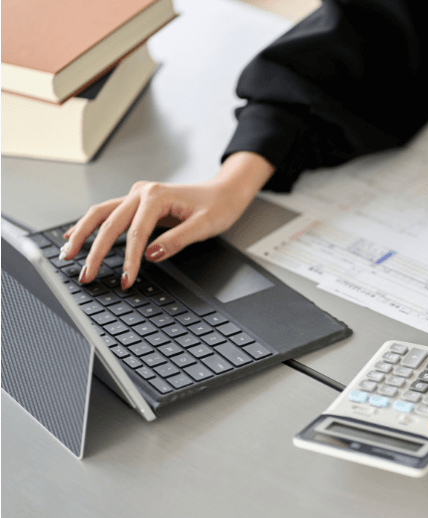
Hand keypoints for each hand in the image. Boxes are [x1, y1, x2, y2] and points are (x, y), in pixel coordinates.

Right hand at [59, 152, 274, 288]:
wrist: (224, 191)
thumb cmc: (218, 206)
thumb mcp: (204, 226)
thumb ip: (177, 240)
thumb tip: (150, 255)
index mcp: (157, 196)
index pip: (136, 233)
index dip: (129, 259)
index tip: (125, 279)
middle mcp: (142, 192)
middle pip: (109, 223)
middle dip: (94, 251)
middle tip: (85, 275)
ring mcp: (137, 194)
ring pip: (101, 213)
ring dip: (82, 234)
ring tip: (68, 255)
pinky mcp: (137, 201)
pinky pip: (107, 212)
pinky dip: (90, 224)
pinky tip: (74, 235)